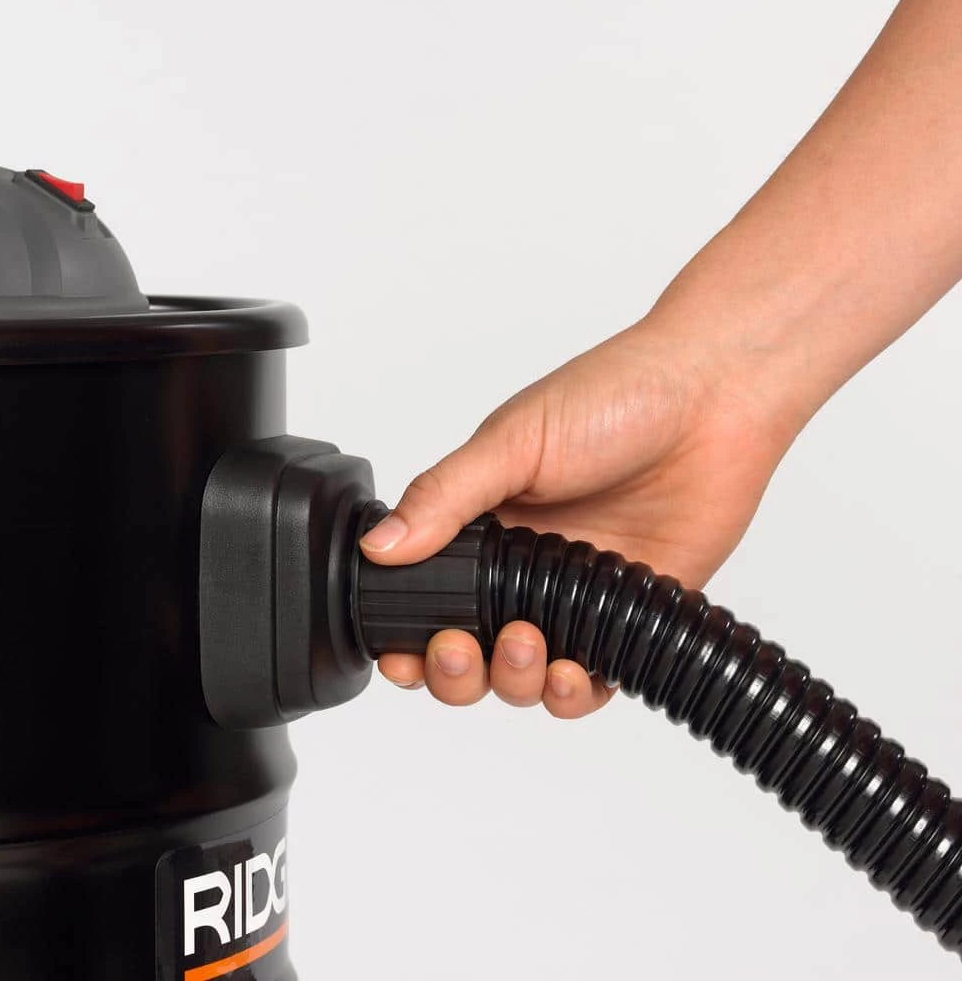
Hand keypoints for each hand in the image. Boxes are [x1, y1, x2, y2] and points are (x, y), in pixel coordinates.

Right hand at [359, 309, 799, 718]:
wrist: (713, 398)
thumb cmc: (615, 397)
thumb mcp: (512, 441)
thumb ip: (445, 497)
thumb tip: (379, 546)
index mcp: (485, 526)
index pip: (428, 596)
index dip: (406, 635)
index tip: (400, 653)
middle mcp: (525, 568)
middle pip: (467, 650)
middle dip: (452, 671)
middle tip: (459, 650)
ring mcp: (575, 596)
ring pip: (522, 675)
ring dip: (511, 680)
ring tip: (525, 644)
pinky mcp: (628, 618)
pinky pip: (590, 681)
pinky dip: (569, 694)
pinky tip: (566, 672)